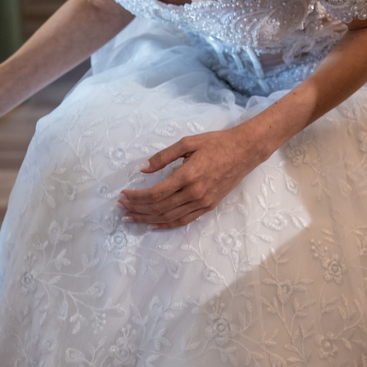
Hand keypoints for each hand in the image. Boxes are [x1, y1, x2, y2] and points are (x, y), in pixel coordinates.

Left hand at [119, 122, 267, 228]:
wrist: (245, 151)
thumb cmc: (216, 143)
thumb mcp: (188, 143)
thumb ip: (163, 156)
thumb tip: (142, 168)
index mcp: (188, 175)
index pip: (156, 193)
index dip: (137, 196)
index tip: (123, 194)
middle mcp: (195, 193)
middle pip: (159, 207)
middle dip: (137, 208)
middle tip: (121, 206)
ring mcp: (202, 202)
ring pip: (169, 216)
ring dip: (147, 218)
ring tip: (131, 217)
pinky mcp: (208, 207)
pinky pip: (183, 220)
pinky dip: (166, 224)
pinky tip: (152, 224)